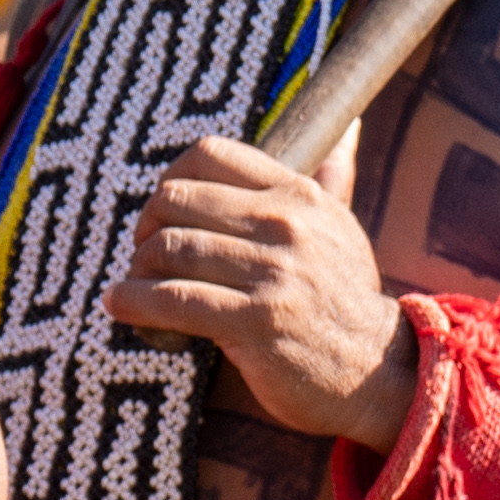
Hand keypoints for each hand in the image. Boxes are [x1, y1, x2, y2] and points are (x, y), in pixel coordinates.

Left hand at [109, 137, 416, 446]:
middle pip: (176, 200)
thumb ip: (332, 178)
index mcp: (299, 194)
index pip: (209, 154)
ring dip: (136, 270)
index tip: (162, 214)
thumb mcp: (342, 229)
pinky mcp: (256, 322)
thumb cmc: (343, 300)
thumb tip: (348, 127)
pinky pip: (173, 301)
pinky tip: (120, 306)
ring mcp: (273, 273)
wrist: (380, 371)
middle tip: (143, 256)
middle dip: (145, 227)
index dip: (169, 180)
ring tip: (133, 287)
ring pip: (169, 248)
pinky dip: (134, 302)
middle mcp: (287, 224)